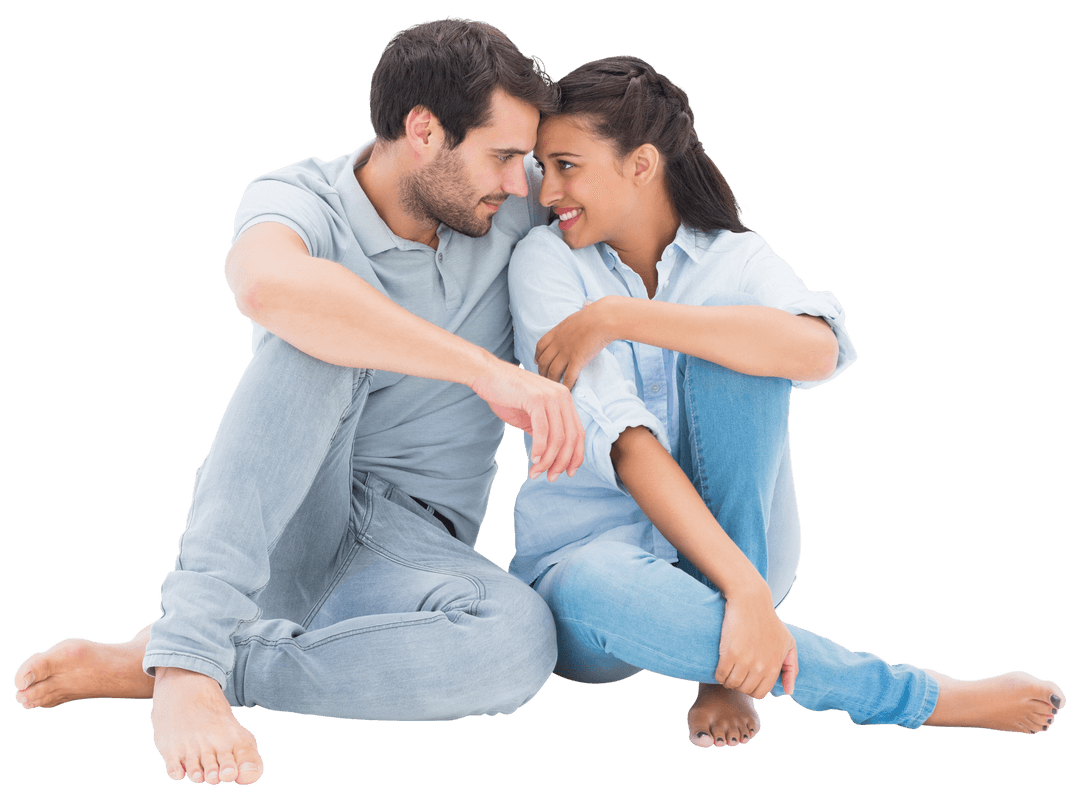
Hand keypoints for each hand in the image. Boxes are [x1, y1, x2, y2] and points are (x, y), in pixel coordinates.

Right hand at [468, 356, 584, 480]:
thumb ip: (544, 431)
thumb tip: (550, 455)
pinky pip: (543, 430)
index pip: (578, 433)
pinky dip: (540, 449)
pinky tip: (533, 459)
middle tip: (551, 477)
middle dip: (562, 462)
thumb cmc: (506, 394)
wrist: (486, 374)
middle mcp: (562, 396)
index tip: (568, 473)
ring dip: (548, 460)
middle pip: (571, 438)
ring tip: (536, 472)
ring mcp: (550, 396)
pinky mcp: (535, 398)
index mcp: (564, 400)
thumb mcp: (530, 416)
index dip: (576, 456)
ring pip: (557, 437)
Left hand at [535, 298, 614, 390]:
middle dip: (542, 371)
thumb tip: (587, 305)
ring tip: (553, 387)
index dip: (537, 355)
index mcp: (558, 330)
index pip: (541, 345)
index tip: (537, 361)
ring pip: (552, 371)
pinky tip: (565, 390)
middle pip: (543, 361)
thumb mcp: (582, 311)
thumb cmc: (599, 313)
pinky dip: (565, 385)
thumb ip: (580, 313)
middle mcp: (559, 342)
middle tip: (544, 378)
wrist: (604, 318)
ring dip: (551, 381)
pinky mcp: (577, 360)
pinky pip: (567, 377)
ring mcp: (567, 352)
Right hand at [715, 583, 798, 698]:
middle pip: (744, 689)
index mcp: (774, 666)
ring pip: (731, 684)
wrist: (751, 601)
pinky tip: (720, 666)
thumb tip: (789, 691)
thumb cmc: (769, 621)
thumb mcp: (788, 643)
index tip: (746, 678)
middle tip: (735, 673)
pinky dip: (718, 674)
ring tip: (727, 670)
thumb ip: (792, 668)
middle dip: (738, 684)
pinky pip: (720, 675)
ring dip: (727, 680)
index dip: (751, 688)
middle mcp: (760, 667)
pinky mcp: (730, 653)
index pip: (760, 693)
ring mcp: (745, 661)